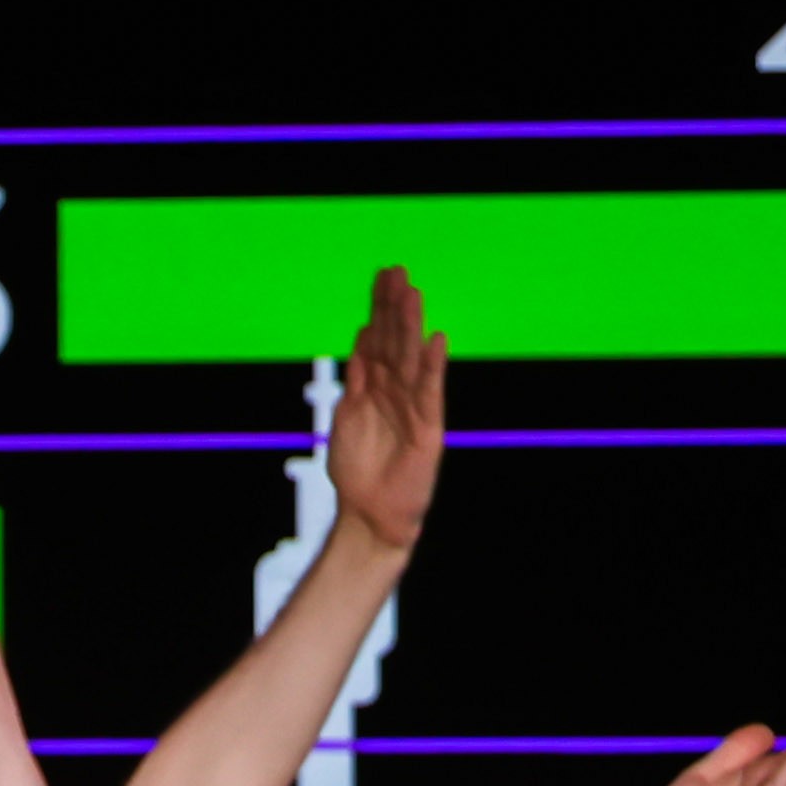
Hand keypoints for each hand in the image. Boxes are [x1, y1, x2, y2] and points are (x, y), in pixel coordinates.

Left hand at [328, 268, 447, 551]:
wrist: (369, 514)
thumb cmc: (358, 470)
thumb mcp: (348, 416)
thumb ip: (356, 381)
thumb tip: (359, 342)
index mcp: (376, 387)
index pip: (378, 338)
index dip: (379, 308)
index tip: (381, 276)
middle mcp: (396, 391)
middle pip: (395, 341)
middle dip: (394, 306)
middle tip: (396, 271)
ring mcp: (413, 408)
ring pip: (411, 359)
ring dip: (411, 326)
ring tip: (412, 293)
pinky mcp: (427, 429)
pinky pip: (430, 392)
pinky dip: (432, 366)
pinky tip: (436, 340)